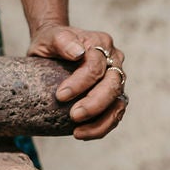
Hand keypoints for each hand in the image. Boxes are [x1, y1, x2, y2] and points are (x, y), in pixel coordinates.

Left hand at [28, 24, 126, 139]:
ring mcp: (116, 79)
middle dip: (94, 104)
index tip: (60, 96)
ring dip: (101, 121)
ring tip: (78, 132)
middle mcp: (114, 60)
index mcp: (101, 43)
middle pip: (113, 85)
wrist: (55, 47)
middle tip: (74, 116)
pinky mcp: (113, 95)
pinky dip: (101, 127)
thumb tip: (77, 52)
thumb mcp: (51, 36)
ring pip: (118, 104)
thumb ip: (62, 41)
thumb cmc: (52, 42)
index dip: (80, 83)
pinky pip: (114, 115)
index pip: (96, 66)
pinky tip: (81, 133)